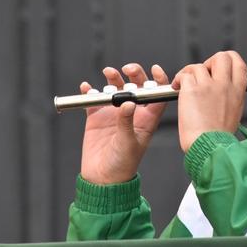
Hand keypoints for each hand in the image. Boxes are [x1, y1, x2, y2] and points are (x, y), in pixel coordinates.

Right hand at [79, 63, 168, 184]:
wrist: (102, 179)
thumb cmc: (123, 164)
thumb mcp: (128, 143)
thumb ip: (127, 122)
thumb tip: (128, 103)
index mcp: (146, 118)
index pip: (156, 95)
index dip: (159, 80)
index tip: (155, 69)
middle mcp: (132, 112)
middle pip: (136, 86)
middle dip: (134, 74)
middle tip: (127, 69)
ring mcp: (114, 113)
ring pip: (116, 88)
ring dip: (113, 78)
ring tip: (108, 73)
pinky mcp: (96, 117)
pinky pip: (93, 99)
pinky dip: (89, 91)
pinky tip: (87, 87)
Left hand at [172, 51, 246, 152]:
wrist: (209, 147)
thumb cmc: (219, 136)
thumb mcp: (235, 111)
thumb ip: (231, 94)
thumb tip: (224, 85)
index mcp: (238, 90)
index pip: (239, 62)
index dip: (229, 59)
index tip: (218, 65)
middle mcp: (225, 85)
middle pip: (222, 56)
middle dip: (210, 61)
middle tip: (203, 73)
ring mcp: (209, 86)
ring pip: (198, 66)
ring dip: (189, 73)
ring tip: (185, 85)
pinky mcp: (192, 89)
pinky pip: (184, 75)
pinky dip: (178, 80)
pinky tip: (177, 88)